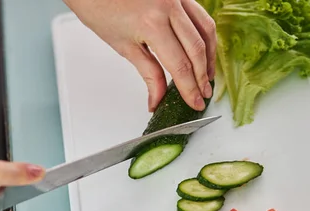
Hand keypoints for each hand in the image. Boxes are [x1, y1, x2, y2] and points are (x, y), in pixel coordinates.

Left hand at [64, 0, 216, 111]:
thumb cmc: (100, 9)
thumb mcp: (124, 47)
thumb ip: (148, 74)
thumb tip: (158, 98)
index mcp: (152, 24)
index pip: (180, 65)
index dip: (189, 88)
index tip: (195, 103)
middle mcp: (169, 7)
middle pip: (196, 49)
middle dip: (202, 77)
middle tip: (203, 95)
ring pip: (205, 29)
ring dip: (209, 56)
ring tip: (207, 76)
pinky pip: (199, 14)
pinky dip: (204, 35)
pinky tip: (203, 50)